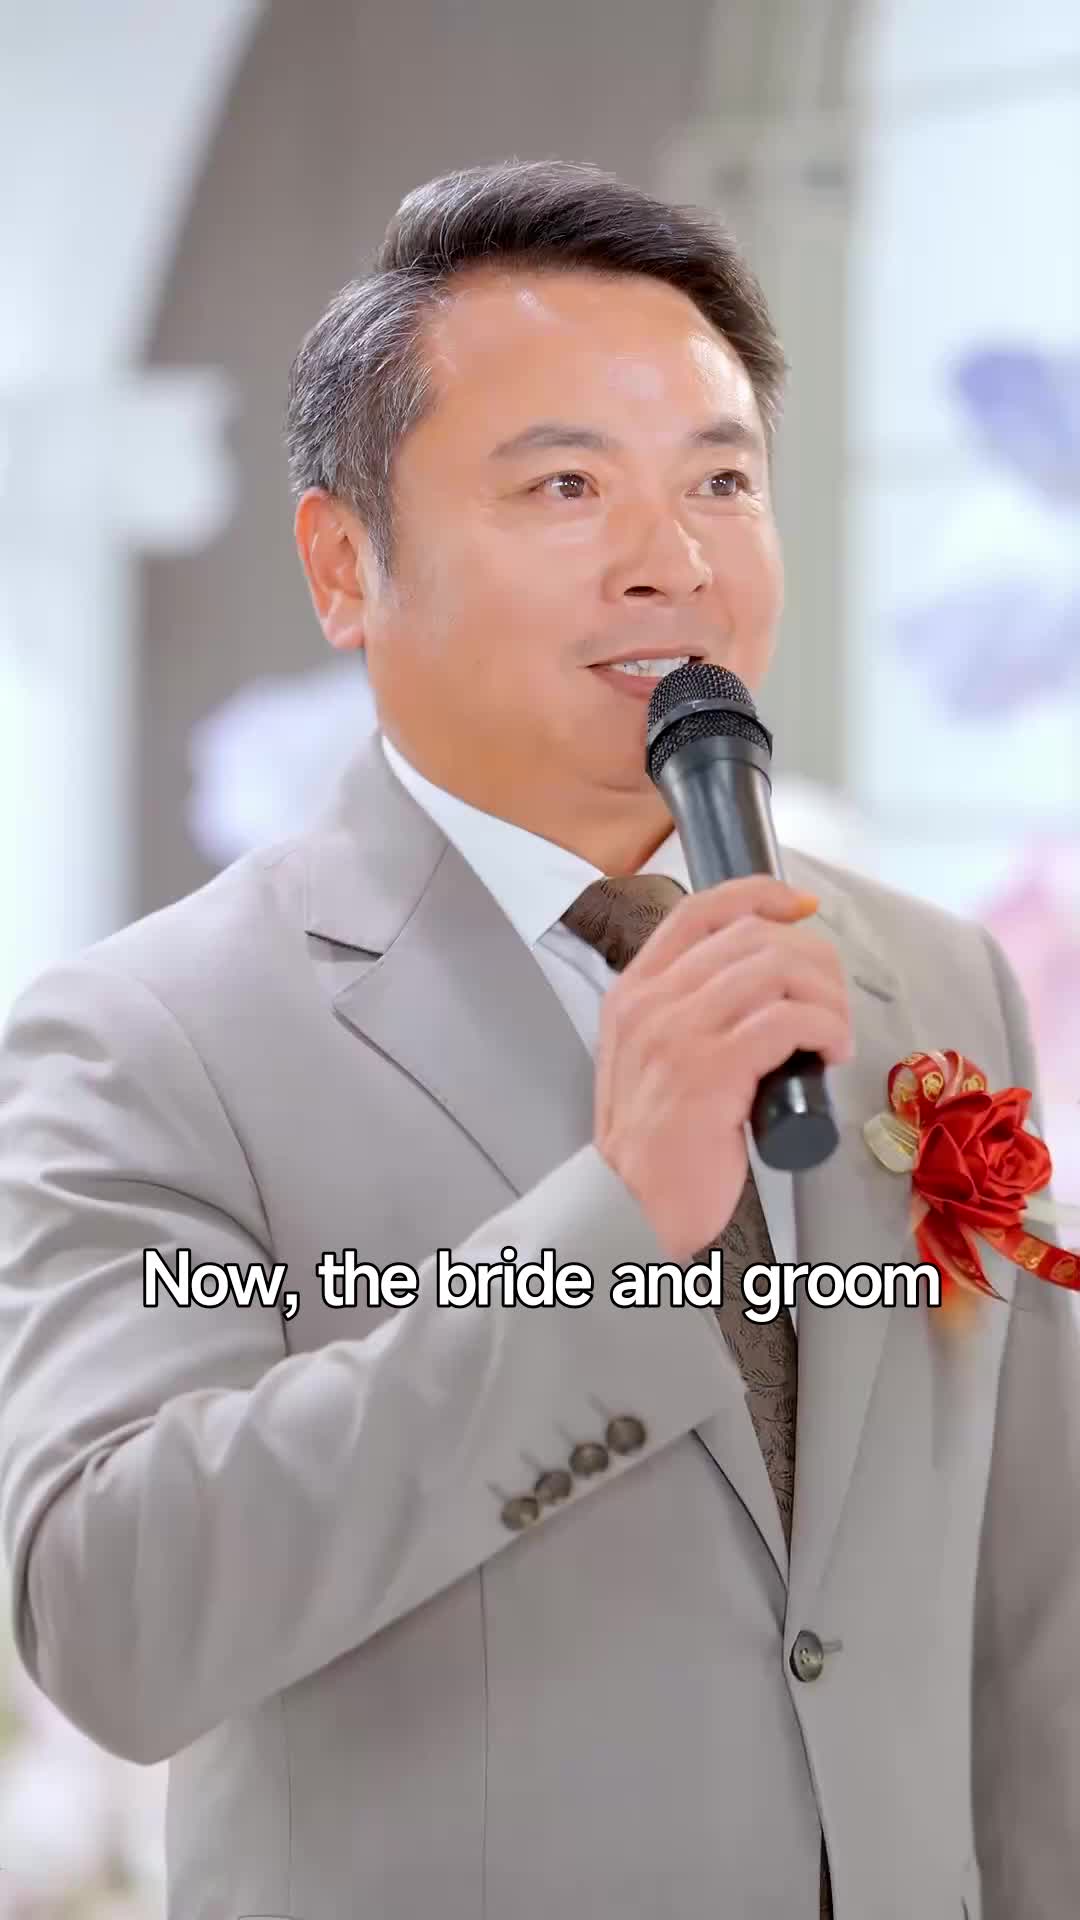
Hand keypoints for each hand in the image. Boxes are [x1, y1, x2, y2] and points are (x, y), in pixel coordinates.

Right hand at [593, 876, 853, 1262]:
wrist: (630, 1208)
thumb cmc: (656, 1143)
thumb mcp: (653, 1059)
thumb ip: (685, 1014)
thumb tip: (759, 982)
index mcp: (634, 991)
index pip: (699, 911)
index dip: (759, 895)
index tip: (801, 907)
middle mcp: (650, 1002)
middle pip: (752, 937)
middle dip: (813, 959)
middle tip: (833, 1002)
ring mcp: (676, 1034)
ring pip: (776, 971)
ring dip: (826, 995)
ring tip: (834, 1032)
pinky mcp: (709, 1071)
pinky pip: (786, 1021)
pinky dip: (823, 1027)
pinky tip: (830, 1052)